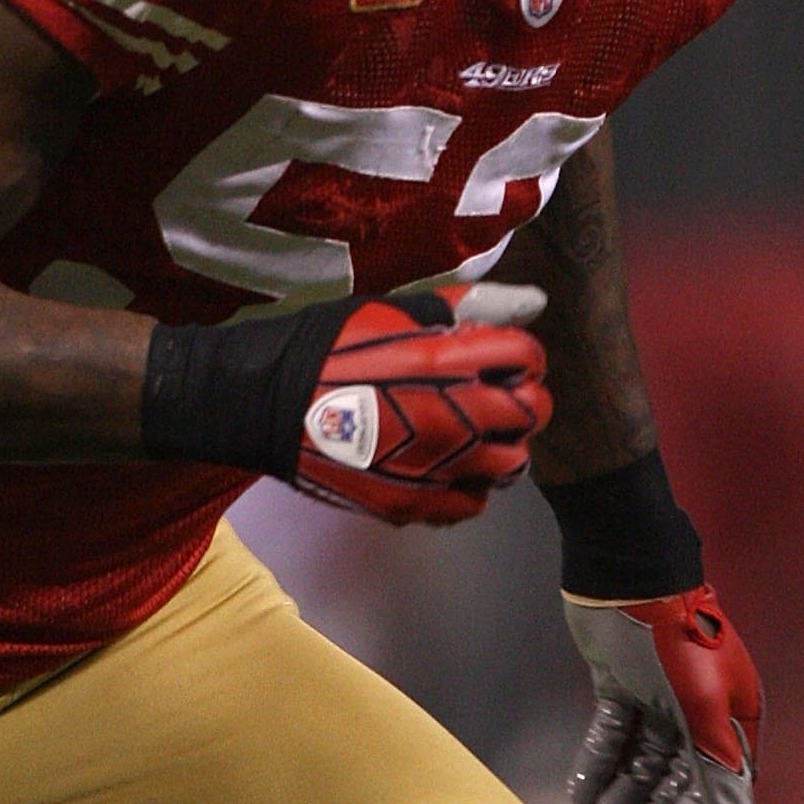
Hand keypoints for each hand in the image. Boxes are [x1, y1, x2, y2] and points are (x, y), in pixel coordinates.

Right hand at [295, 283, 549, 525]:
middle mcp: (458, 416)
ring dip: (502, 445)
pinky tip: (447, 467)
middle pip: (533, 412)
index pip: (529, 356)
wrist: (268, 404)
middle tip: (492, 397)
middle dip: (521, 399)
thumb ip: (467, 310)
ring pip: (512, 464)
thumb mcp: (395, 311)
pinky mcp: (420, 503)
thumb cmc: (329, 348)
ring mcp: (442, 466)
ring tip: (474, 436)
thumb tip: (535, 301)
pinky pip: (473, 501)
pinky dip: (469, 484)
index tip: (497, 360)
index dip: (519, 355)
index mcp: (452, 360)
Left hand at [562, 585, 761, 803]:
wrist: (626, 576)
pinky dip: (599, 760)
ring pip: (644, 755)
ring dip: (625, 786)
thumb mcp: (699, 708)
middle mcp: (700, 709)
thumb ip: (717, 770)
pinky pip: (613, 733)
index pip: (719, 780)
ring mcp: (659, 697)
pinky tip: (580, 791)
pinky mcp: (622, 685)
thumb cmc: (674, 639)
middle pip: (679, 772)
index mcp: (731, 715)